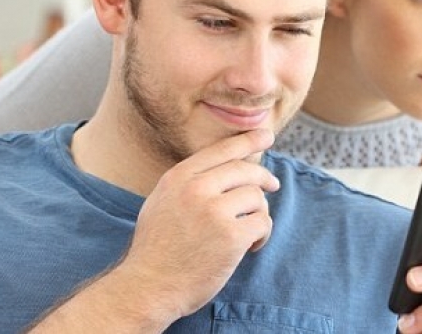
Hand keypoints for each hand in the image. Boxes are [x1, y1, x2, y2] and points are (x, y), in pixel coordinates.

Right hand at [118, 129, 279, 321]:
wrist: (147, 287)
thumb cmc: (156, 249)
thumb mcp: (162, 202)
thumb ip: (189, 183)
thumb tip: (224, 169)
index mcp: (178, 178)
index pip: (221, 150)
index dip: (248, 141)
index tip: (266, 135)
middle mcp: (196, 189)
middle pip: (245, 170)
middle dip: (264, 177)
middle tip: (274, 185)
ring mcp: (214, 211)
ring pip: (255, 197)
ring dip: (258, 213)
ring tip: (249, 231)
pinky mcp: (231, 236)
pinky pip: (262, 222)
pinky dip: (261, 235)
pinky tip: (251, 246)